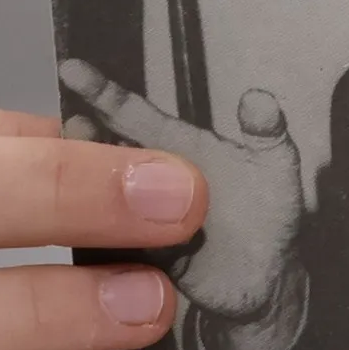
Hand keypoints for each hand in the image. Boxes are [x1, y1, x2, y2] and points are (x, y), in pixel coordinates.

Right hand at [57, 63, 304, 330]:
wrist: (266, 280)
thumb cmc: (267, 212)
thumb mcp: (275, 167)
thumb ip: (266, 133)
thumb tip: (261, 101)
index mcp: (167, 145)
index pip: (127, 113)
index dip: (102, 92)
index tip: (74, 69)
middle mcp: (136, 181)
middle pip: (97, 157)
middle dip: (83, 145)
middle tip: (76, 132)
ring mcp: (124, 223)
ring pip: (90, 207)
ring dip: (86, 203)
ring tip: (85, 193)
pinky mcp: (124, 268)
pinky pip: (102, 259)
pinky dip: (100, 255)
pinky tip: (100, 255)